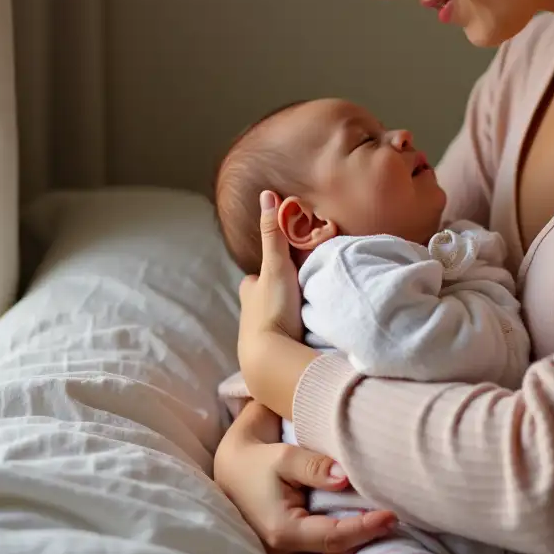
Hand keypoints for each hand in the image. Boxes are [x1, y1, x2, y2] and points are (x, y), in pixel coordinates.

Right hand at [214, 400, 397, 553]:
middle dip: (355, 553)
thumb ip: (315, 467)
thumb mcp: (285, 456)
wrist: (233, 468)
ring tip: (367, 534)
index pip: (333, 538)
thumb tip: (346, 478)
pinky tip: (350, 539)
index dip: (365, 528)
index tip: (390, 515)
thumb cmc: (258, 461)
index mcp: (281, 531)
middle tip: (381, 526)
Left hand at [238, 191, 302, 361]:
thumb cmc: (272, 309)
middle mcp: (249, 313)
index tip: (286, 269)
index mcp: (248, 291)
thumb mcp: (276, 266)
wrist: (271, 359)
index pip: (257, 277)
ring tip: (305, 315)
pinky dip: (291, 335)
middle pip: (265, 298)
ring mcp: (258, 336)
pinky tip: (303, 337)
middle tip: (300, 293)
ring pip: (274, 318)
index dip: (271, 271)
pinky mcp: (271, 354)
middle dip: (279, 295)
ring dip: (286, 316)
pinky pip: (283, 339)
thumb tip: (266, 194)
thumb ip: (274, 233)